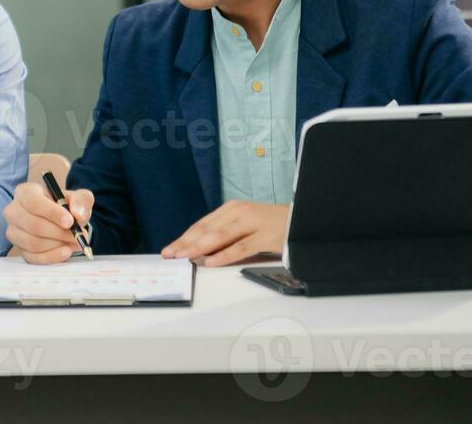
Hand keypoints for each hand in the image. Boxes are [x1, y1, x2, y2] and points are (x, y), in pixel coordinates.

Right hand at [2, 181, 93, 264]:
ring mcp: (14, 231)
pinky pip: (33, 257)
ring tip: (74, 242)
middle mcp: (14, 211)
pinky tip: (65, 251)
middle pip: (33, 225)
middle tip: (77, 236)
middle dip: (58, 233)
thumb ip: (81, 201)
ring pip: (33, 243)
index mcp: (25, 192)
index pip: (33, 202)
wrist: (61, 221)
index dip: (52, 213)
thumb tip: (78, 214)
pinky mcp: (19, 249)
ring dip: (57, 245)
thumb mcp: (78, 198)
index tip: (70, 222)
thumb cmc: (65, 206)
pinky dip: (52, 257)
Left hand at [161, 201, 288, 266]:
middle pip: (207, 230)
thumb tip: (200, 252)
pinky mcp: (266, 236)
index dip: (184, 237)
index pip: (201, 225)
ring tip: (184, 257)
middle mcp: (239, 212)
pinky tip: (212, 262)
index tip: (169, 249)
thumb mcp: (244, 225)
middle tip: (170, 255)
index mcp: (231, 209)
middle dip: (186, 243)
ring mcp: (252, 223)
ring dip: (199, 247)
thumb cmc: (270, 225)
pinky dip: (225, 255)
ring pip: (220, 236)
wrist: (302, 219)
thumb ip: (225, 235)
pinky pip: (242, 247)